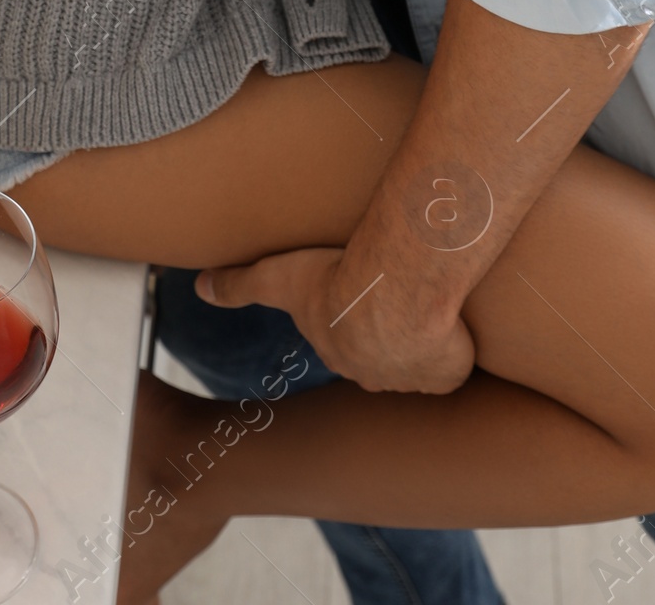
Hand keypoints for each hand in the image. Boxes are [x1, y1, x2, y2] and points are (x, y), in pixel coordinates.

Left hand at [196, 244, 475, 394]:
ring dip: (423, 337)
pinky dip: (456, 346)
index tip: (360, 298)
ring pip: (418, 359)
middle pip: (381, 354)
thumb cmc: (334, 281)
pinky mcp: (448, 373)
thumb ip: (238, 283)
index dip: (351, 319)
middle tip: (396, 297)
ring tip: (428, 303)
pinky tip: (454, 318)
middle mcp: (372, 373)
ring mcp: (412, 377)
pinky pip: (455, 363)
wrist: (394, 293)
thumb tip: (198, 286)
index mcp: (337, 351)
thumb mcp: (275, 277)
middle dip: (388, 333)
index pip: (344, 341)